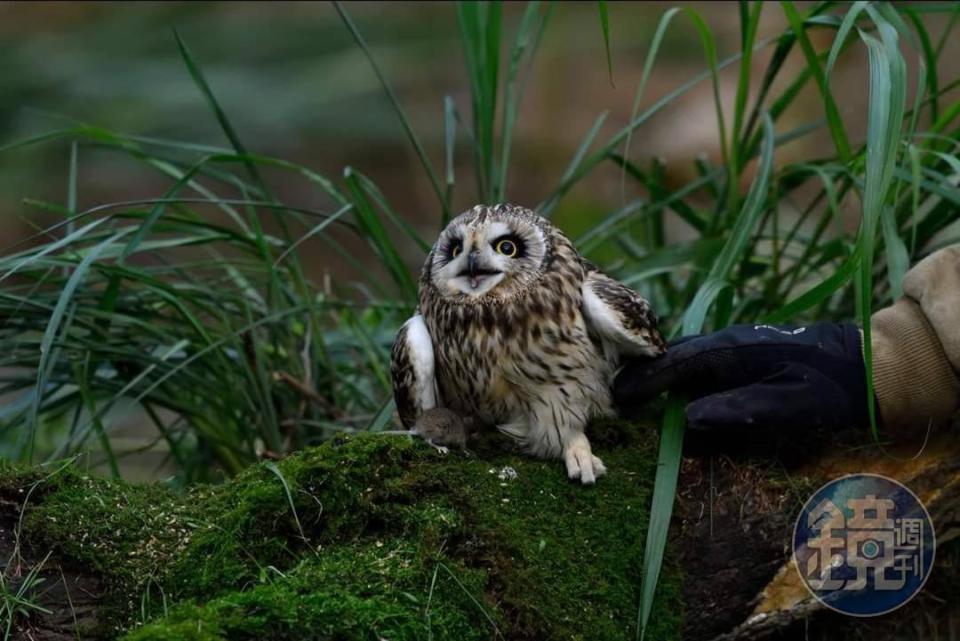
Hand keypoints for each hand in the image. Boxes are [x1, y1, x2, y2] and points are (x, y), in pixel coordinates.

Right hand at [613, 322, 870, 431]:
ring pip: (686, 359)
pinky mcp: (744, 353)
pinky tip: (675, 392)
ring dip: (660, 376)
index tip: (618, 397)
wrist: (866, 364)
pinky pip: (703, 363)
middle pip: (673, 357)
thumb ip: (738, 410)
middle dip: (644, 376)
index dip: (644, 382)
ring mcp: (736, 345)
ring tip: (635, 396)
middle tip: (616, 398)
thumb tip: (689, 419)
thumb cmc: (829, 387)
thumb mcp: (788, 404)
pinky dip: (681, 376)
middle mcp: (727, 342)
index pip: (674, 364)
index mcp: (731, 351)